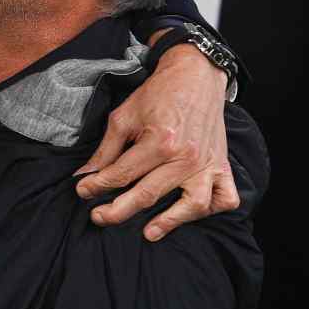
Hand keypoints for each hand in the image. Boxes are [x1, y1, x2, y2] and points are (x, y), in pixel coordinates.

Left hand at [74, 44, 237, 240]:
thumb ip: (106, 150)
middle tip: (98, 217)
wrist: (195, 76)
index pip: (122, 174)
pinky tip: (191, 214)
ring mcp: (207, 164)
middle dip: (118, 210)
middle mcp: (185, 156)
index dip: (97, 186)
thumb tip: (85, 176)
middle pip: (148, 194)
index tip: (82, 191)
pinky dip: (212, 210)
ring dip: (170, 222)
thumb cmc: (158, 95)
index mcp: (159, 140)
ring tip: (147, 232)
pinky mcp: (222, 166)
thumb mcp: (124, 116)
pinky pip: (226, 198)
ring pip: (192, 205)